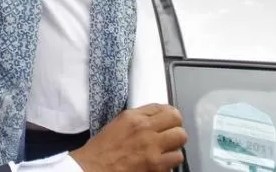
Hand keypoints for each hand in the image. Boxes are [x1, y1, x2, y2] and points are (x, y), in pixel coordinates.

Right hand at [70, 104, 185, 171]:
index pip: (165, 109)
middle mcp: (144, 129)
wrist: (94, 168)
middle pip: (177, 122)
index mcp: (133, 117)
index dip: (169, 116)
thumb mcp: (118, 123)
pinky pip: (175, 160)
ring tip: (164, 151)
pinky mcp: (156, 166)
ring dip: (173, 147)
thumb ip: (139, 117)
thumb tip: (158, 115)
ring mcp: (152, 149)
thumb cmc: (103, 149)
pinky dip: (169, 163)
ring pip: (180, 142)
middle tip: (168, 136)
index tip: (168, 121)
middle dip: (174, 129)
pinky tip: (159, 162)